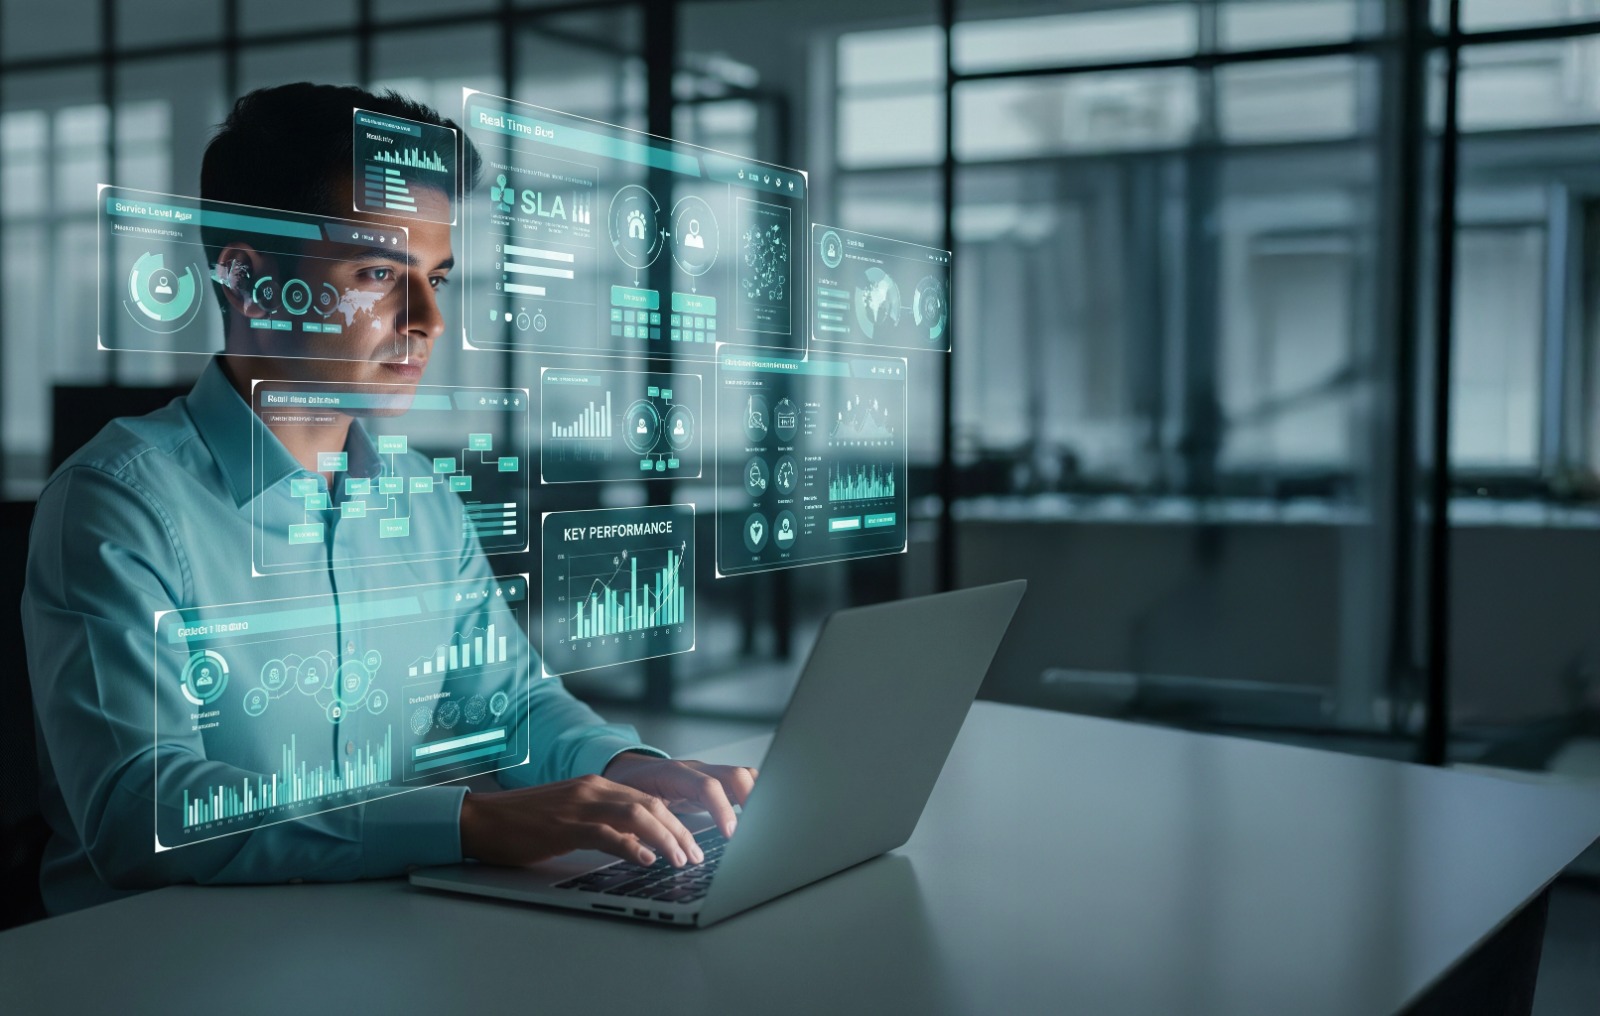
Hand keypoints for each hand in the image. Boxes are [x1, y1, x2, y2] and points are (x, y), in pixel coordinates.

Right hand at [458, 774, 706, 868]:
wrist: (482, 819)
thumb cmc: (524, 823)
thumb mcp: (572, 818)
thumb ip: (604, 824)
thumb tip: (639, 844)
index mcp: (596, 785)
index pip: (649, 799)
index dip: (676, 821)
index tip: (693, 842)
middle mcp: (592, 789)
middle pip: (651, 804)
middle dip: (679, 831)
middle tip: (696, 855)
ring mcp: (578, 805)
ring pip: (636, 815)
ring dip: (664, 838)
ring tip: (680, 859)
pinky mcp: (563, 825)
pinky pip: (605, 833)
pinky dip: (630, 845)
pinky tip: (645, 859)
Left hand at [602, 752, 757, 839]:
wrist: (628, 769)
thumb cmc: (629, 789)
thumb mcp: (633, 807)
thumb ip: (646, 824)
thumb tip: (657, 852)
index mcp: (674, 774)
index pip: (707, 787)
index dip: (722, 810)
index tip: (731, 834)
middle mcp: (697, 770)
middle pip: (734, 775)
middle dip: (750, 801)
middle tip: (753, 831)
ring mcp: (709, 773)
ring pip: (743, 775)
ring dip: (756, 797)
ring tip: (759, 824)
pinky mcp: (716, 781)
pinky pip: (742, 781)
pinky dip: (753, 795)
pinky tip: (756, 816)